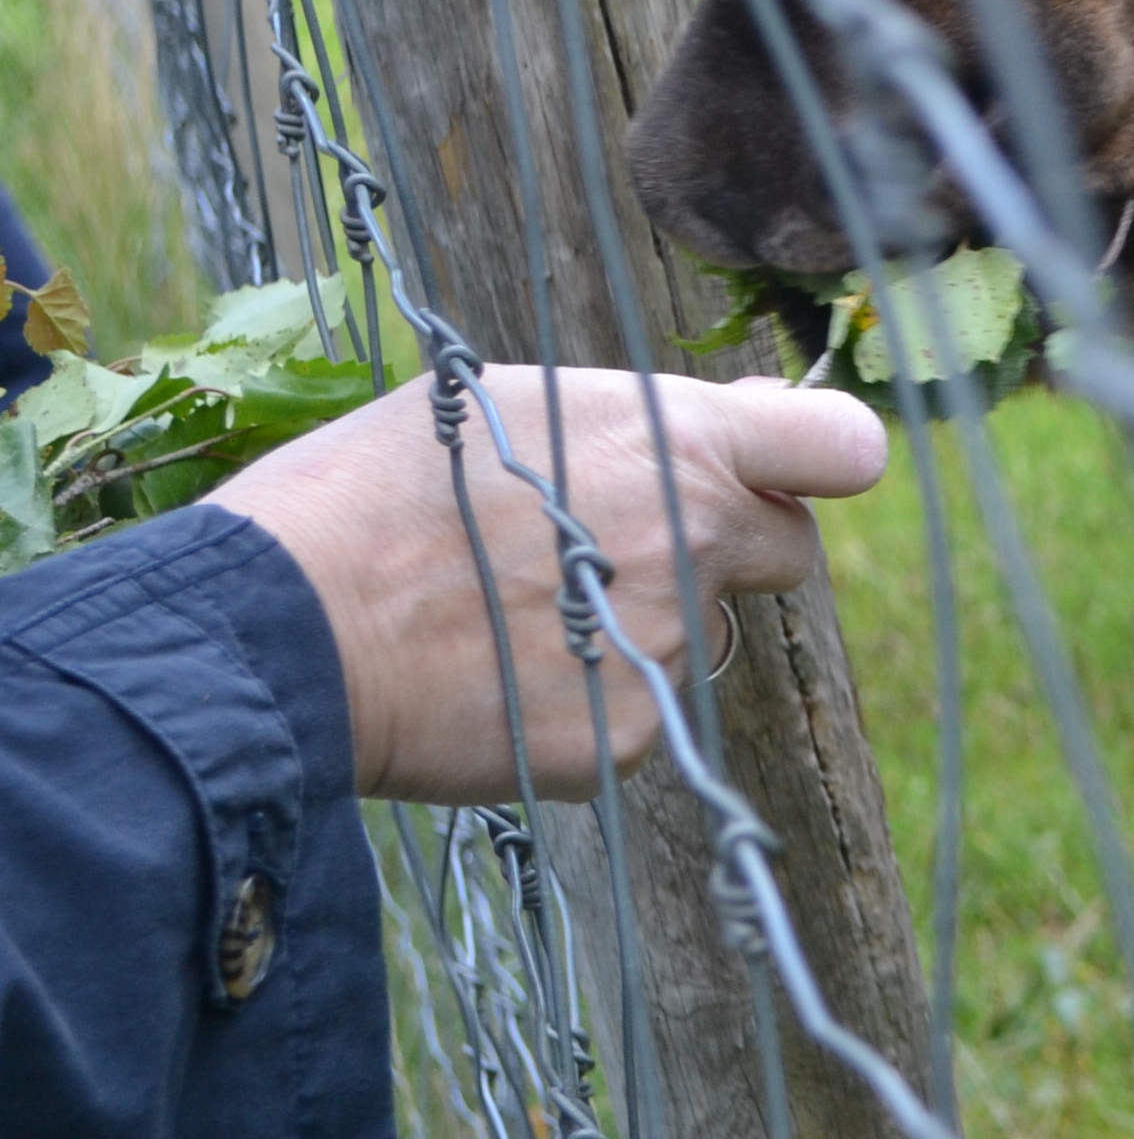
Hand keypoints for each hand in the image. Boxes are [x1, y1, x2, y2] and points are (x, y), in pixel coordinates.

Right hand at [219, 370, 890, 804]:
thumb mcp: (515, 402)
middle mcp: (696, 544)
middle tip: (613, 549)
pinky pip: (633, 711)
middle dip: (727, 549)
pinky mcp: (626, 736)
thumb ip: (649, 419)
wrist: (283, 622)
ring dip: (639, 627)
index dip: (816, 461)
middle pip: (785, 551)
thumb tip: (749, 418)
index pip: (845, 447)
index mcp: (682, 444)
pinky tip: (494, 676)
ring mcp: (667, 647)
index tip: (783, 472)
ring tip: (511, 612)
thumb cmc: (379, 491)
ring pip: (697, 637)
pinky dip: (584, 701)